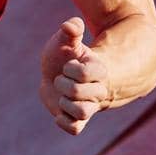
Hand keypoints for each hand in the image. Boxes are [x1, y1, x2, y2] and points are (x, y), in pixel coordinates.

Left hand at [39, 17, 111, 135]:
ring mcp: (88, 105)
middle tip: (60, 79)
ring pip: (82, 112)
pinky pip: (75, 129)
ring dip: (65, 104)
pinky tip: (58, 111)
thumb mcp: (65, 41)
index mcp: (98, 69)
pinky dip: (63, 121)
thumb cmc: (64, 55)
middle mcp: (97, 90)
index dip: (72, 69)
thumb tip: (70, 25)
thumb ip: (70, 30)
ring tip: (61, 96)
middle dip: (64, 85)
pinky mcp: (78, 119)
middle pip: (82, 94)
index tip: (68, 65)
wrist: (58, 73)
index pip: (88, 73)